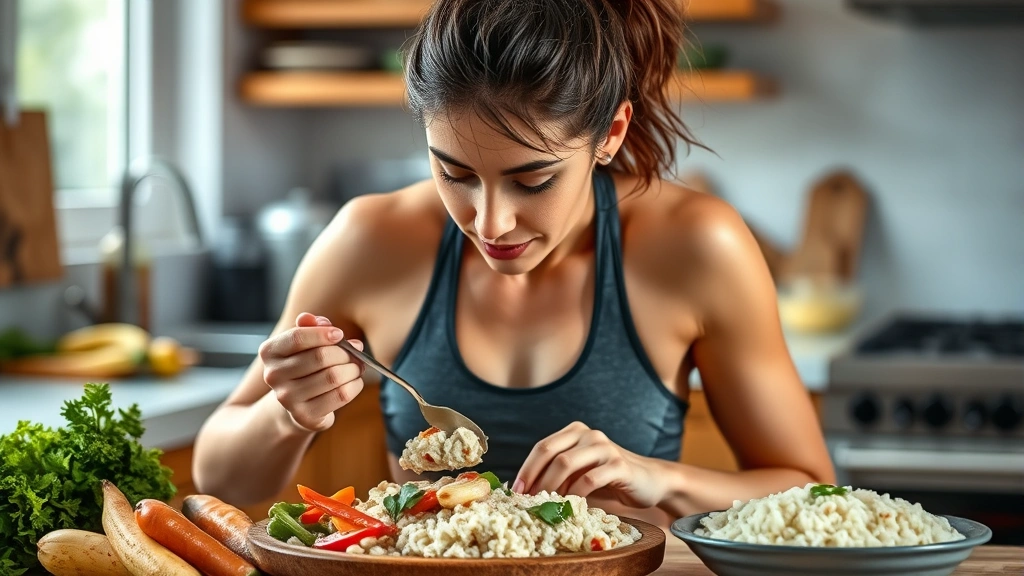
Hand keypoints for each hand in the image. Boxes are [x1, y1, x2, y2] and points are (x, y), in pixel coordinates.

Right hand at [258, 312, 365, 432]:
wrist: (296, 402)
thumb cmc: (305, 364)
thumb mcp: (304, 342)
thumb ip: (312, 327)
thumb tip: (320, 321)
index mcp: (270, 351)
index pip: (298, 338)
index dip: (323, 334)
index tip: (340, 334)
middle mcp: (273, 375)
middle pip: (320, 357)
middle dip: (345, 353)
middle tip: (357, 351)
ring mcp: (287, 398)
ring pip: (333, 376)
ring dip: (353, 369)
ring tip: (357, 366)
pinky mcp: (305, 416)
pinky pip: (340, 395)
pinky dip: (355, 385)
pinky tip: (354, 381)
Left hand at [514, 421, 666, 508]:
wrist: (650, 482)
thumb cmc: (609, 479)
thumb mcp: (581, 472)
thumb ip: (559, 474)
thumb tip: (525, 491)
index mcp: (576, 432)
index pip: (542, 447)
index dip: (526, 469)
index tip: (515, 492)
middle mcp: (589, 434)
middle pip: (550, 452)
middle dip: (534, 478)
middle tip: (526, 501)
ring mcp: (604, 447)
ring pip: (566, 464)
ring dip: (551, 487)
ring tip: (545, 506)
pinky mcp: (619, 465)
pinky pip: (589, 480)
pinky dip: (574, 495)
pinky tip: (569, 507)